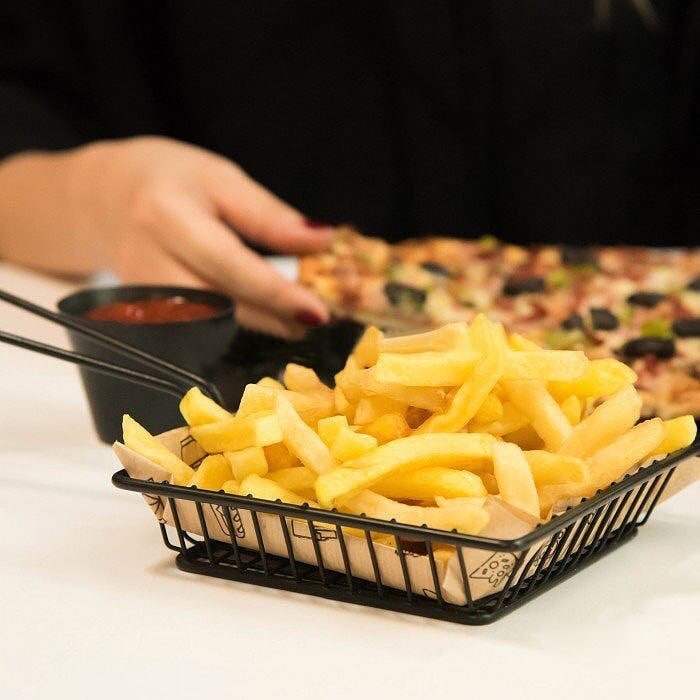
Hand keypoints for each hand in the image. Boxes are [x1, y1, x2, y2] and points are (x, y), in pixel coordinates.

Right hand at [82, 136, 332, 337]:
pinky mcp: (141, 313)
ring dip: (258, 325)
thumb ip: (268, 214)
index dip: (275, 293)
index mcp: (165, 215)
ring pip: (207, 324)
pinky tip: (264, 318)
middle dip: (272, 318)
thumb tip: (323, 240)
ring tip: (297, 322)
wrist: (100, 197)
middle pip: (217, 305)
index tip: (318, 311)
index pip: (228, 264)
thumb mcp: (220, 178)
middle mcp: (145, 261)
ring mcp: (138, 294)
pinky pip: (196, 327)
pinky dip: (234, 325)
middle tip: (317, 320)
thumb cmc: (167, 179)